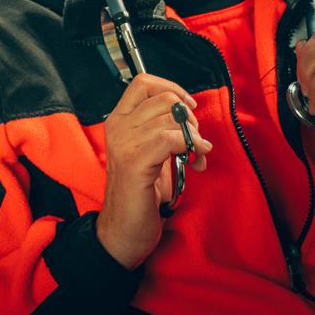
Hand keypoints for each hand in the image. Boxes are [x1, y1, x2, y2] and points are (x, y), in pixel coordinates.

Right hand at [97, 74, 212, 269]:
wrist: (122, 232)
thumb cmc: (139, 195)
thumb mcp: (149, 153)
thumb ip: (161, 129)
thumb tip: (189, 113)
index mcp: (118, 121)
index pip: (143, 82)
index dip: (172, 88)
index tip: (188, 108)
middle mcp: (118, 127)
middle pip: (165, 99)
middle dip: (190, 118)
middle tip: (194, 142)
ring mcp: (125, 143)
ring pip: (172, 118)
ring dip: (194, 136)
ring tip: (196, 157)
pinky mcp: (136, 162)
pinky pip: (171, 138)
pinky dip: (191, 146)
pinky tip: (196, 162)